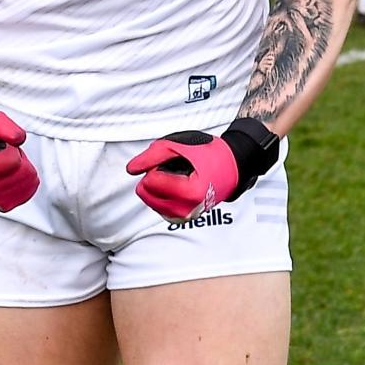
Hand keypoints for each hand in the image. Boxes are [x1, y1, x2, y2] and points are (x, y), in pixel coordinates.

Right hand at [0, 107, 39, 211]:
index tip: (1, 145)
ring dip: (23, 168)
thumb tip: (19, 139)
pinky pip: (27, 193)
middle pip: (20, 173)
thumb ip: (0, 123)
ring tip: (7, 161)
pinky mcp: (1, 205)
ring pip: (25, 183)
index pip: (9, 162)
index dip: (12, 150)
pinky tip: (14, 171)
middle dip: (18, 157)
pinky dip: (27, 179)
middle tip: (5, 152)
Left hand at [126, 117, 280, 222]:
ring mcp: (186, 216)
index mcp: (189, 191)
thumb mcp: (180, 146)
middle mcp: (188, 209)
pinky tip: (172, 185)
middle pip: (147, 193)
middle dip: (154, 178)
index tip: (172, 161)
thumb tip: (131, 169)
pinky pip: (160, 208)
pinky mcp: (185, 218)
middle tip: (173, 168)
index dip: (155, 166)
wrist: (233, 166)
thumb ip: (152, 155)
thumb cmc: (211, 153)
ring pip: (151, 202)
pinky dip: (160, 196)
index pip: (150, 181)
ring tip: (176, 176)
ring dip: (157, 187)